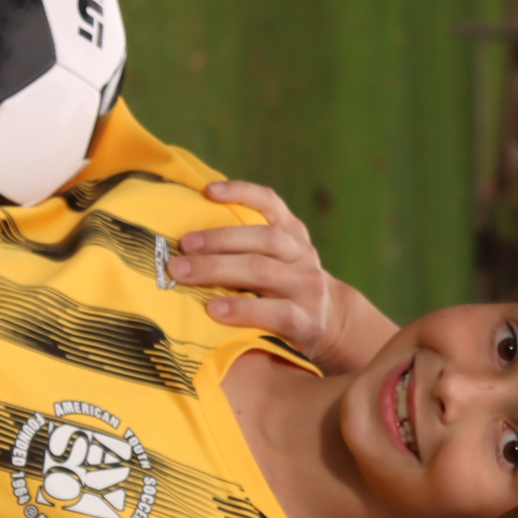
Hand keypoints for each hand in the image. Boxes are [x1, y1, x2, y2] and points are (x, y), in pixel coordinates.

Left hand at [167, 181, 395, 368]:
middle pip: (261, 239)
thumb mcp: (279, 260)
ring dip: (218, 269)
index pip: (270, 203)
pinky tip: (214, 309)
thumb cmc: (287, 292)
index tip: (208, 190)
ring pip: (262, 270)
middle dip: (217, 240)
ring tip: (184, 273)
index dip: (241, 192)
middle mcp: (302, 256)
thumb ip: (249, 246)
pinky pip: (273, 313)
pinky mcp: (306, 321)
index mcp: (293, 234)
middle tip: (182, 245)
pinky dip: (241, 309)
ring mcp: (307, 288)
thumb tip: (190, 237)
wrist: (335, 326)